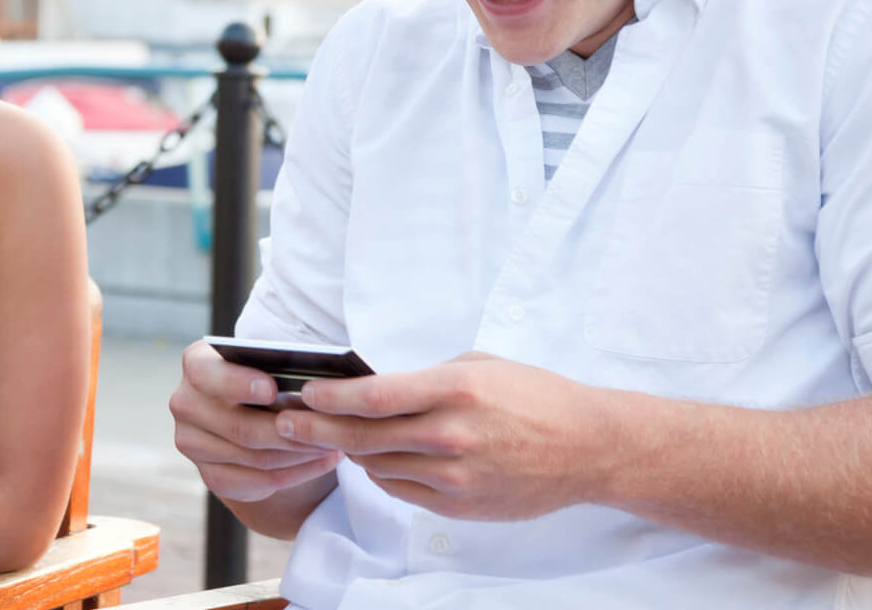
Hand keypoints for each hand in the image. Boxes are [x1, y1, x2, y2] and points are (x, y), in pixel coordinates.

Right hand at [170, 340, 342, 502]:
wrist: (251, 414)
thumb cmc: (267, 379)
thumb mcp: (268, 365)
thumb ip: (279, 368)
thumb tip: (316, 382)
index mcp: (196, 365)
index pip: (207, 374)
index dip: (238, 383)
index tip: (272, 389)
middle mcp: (186, 404)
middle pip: (237, 426)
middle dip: (288, 430)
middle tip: (327, 427)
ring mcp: (192, 444)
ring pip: (253, 457)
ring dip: (298, 453)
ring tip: (333, 443)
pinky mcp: (210, 477)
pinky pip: (256, 482)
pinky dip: (295, 474)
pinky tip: (322, 462)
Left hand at [277, 352, 618, 520]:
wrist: (587, 448)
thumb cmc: (534, 396)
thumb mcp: (480, 365)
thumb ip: (425, 378)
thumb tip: (374, 384)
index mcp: (455, 391)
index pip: (375, 396)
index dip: (331, 396)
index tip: (304, 392)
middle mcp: (450, 436)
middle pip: (365, 436)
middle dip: (316, 429)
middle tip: (285, 422)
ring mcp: (455, 477)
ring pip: (377, 465)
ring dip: (348, 450)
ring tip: (325, 436)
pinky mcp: (458, 505)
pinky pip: (401, 489)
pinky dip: (381, 471)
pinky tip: (373, 456)